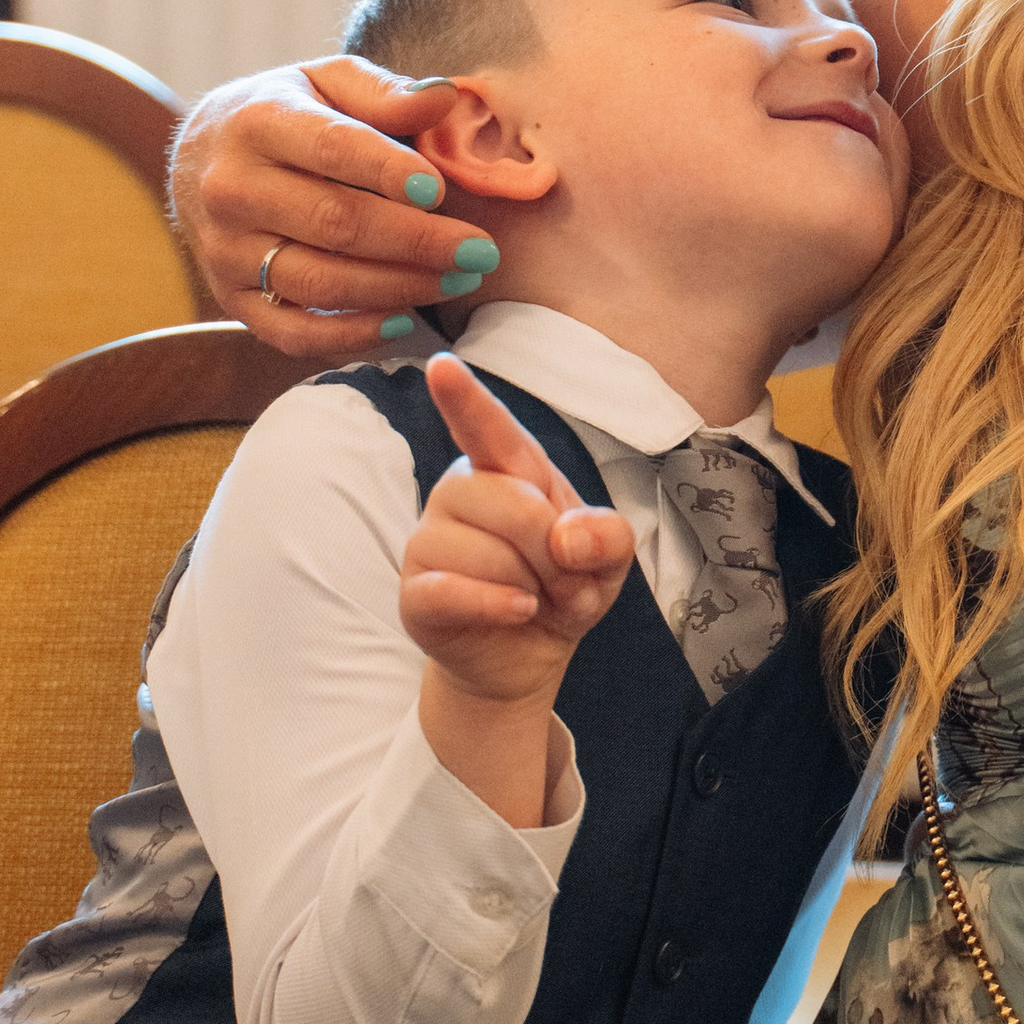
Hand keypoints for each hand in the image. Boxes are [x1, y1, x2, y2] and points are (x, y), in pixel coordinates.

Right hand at [171, 56, 495, 354]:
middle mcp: (232, 189)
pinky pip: (292, 331)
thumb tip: (444, 98)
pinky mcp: (230, 299)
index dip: (388, 170)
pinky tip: (404, 322)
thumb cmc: (286, 114)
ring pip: (319, 281)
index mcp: (258, 122)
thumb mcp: (326, 82)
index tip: (439, 189)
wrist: (200, 161)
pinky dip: (351, 335)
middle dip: (417, 240)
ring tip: (460, 280)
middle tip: (482, 250)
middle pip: (334, 222)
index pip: (331, 148)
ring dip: (399, 287)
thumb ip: (384, 92)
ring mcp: (226, 250)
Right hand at [402, 355, 636, 712]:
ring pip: (488, 554)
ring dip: (532, 587)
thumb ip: (607, 536)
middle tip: (563, 579)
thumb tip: (568, 539)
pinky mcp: (415, 592)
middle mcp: (459, 493)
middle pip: (512, 504)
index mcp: (505, 469)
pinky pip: (453, 591)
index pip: (487, 428)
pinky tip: (518, 611)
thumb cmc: (562, 587)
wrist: (526, 656)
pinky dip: (498, 606)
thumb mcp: (608, 559)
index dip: (465, 399)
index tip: (443, 367)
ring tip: (536, 599)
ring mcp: (430, 541)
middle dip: (554, 551)